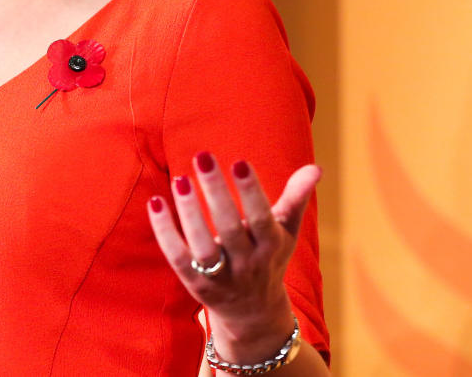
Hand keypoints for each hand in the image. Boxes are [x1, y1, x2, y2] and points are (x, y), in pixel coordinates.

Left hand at [147, 154, 319, 362]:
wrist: (253, 314)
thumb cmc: (269, 259)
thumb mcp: (285, 231)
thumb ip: (296, 199)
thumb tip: (315, 167)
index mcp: (270, 247)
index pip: (261, 218)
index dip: (251, 192)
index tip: (239, 161)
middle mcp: (247, 264)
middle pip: (229, 228)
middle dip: (216, 192)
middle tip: (203, 156)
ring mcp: (220, 277)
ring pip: (202, 247)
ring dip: (189, 212)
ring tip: (180, 179)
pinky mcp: (196, 285)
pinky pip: (177, 259)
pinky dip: (165, 233)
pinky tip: (155, 202)